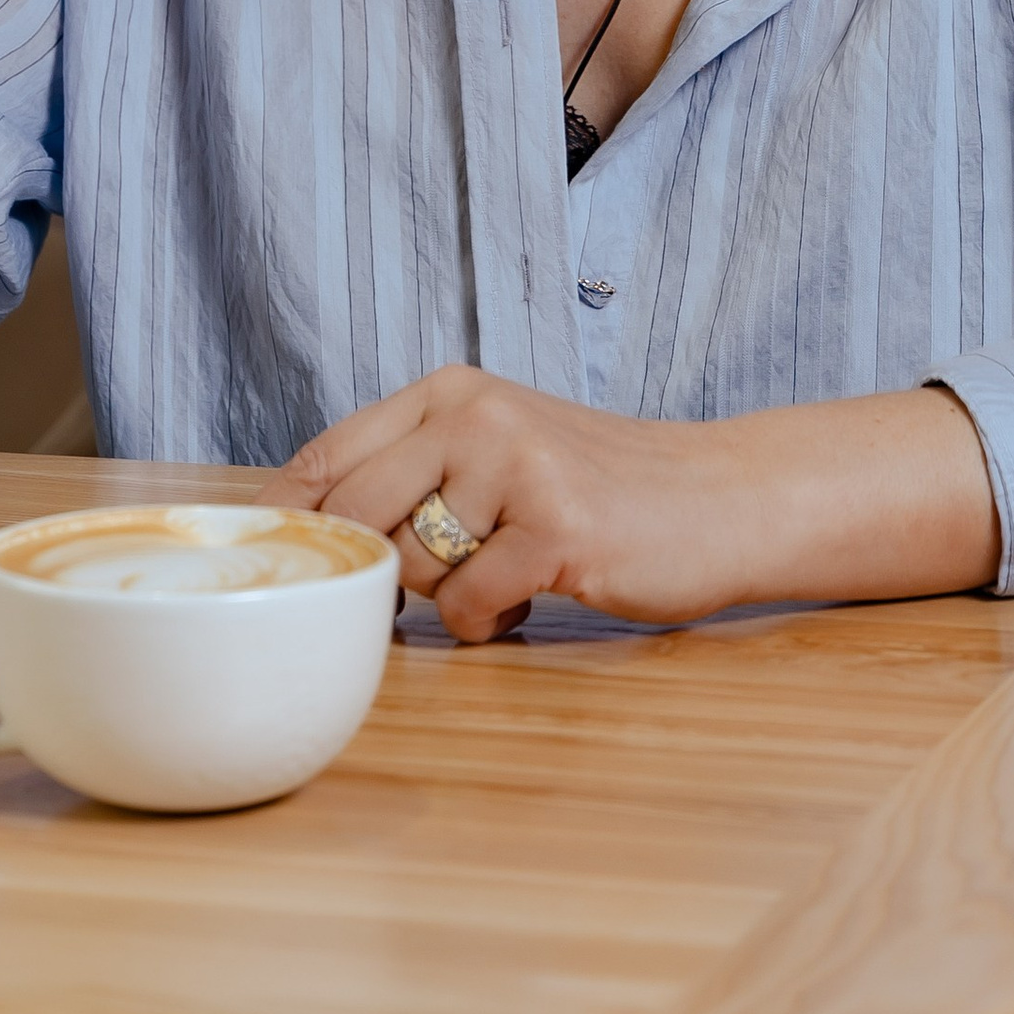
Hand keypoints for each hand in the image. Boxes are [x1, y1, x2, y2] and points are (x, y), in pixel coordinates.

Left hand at [283, 367, 1004, 643]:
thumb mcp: (497, 449)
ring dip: (449, 597)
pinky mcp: (556, 528)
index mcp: (449, 391)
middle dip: (378, 572)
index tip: (290, 566)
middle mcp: (474, 415)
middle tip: (431, 583)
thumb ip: (412, 472)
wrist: (723, 497)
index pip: (324, 458)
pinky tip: (534, 598)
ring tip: (506, 574)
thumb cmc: (601, 487)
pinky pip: (469, 605)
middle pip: (354, 519)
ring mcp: (516, 467)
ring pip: (411, 569)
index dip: (291, 523)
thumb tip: (300, 525)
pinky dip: (493, 622)